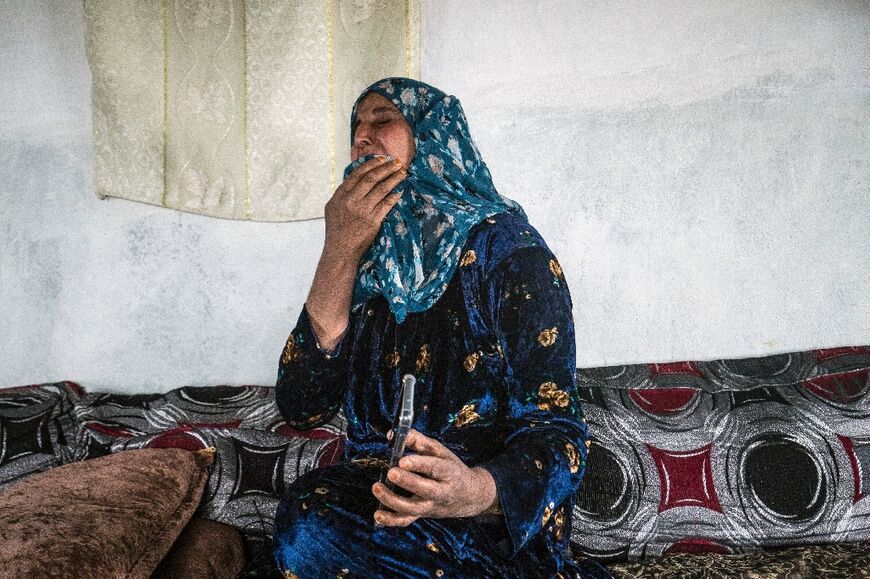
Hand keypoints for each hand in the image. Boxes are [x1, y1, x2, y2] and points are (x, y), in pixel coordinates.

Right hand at [323, 155, 406, 261]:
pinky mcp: (373, 221)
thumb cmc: (336, 230)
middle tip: (398, 162)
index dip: (372, 164)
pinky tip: (400, 191)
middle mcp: (351, 201)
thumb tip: (355, 179)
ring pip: (381, 189)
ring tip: (403, 173)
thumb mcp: (333, 208)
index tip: (382, 159)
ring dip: (394, 179)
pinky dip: (394, 196)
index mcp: (340, 195)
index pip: (358, 174)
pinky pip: (386, 205)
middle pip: (372, 178)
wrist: (340, 251)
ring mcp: (362, 211)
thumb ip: (343, 193)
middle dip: (387, 168)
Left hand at [371, 429, 499, 526]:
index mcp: (448, 472)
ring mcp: (431, 506)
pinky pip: (406, 521)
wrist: (468, 496)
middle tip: (391, 473)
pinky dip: (391, 520)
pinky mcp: (422, 515)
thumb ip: (418, 441)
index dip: (419, 464)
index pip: (435, 468)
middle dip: (407, 482)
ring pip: (413, 508)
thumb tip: (393, 434)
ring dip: (393, 501)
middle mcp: (441, 492)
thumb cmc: (451, 469)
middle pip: (425, 490)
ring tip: (377, 487)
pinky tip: (377, 515)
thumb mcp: (440, 451)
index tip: (402, 460)